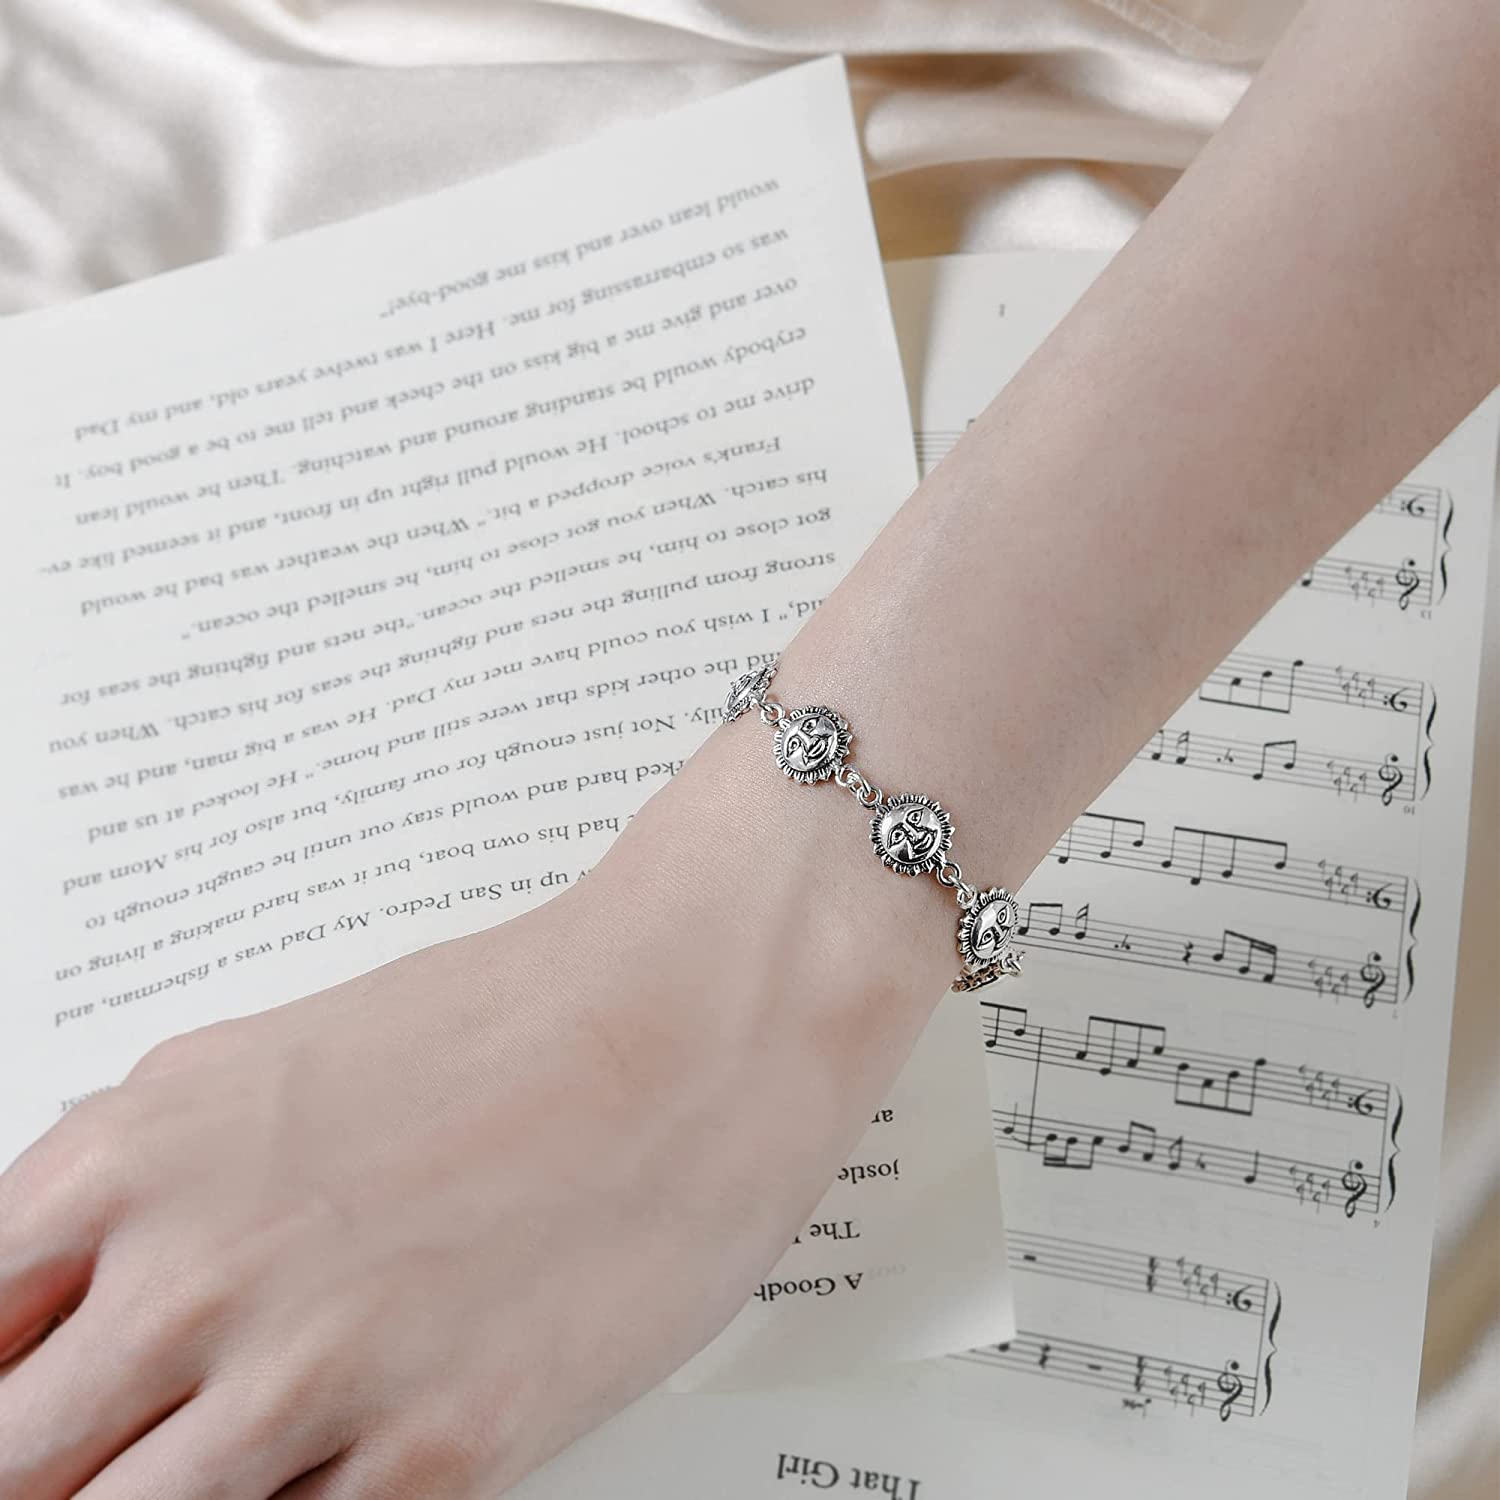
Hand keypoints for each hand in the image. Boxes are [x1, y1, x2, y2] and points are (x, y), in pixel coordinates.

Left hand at [0, 727, 946, 1499]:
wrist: (689, 1015)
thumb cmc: (514, 1020)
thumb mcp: (272, 1070)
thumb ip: (146, 1195)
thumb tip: (76, 1303)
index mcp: (134, 1156)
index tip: (39, 1403)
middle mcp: (197, 1273)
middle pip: (13, 1465)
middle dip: (54, 1466)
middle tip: (117, 1443)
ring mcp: (311, 1375)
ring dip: (157, 1499)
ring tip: (237, 1448)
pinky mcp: (436, 1454)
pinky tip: (327, 1468)